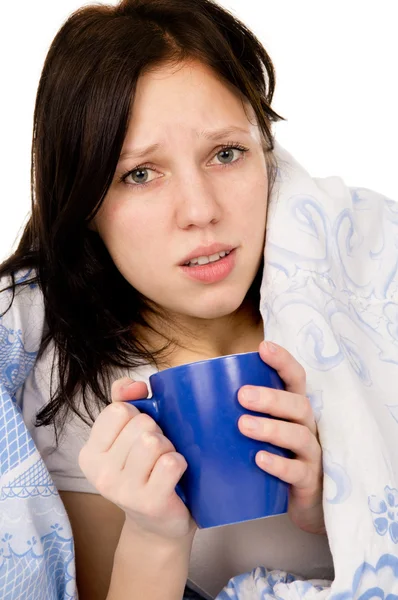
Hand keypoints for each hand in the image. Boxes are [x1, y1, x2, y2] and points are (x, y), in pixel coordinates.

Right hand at [78, 376, 195, 541]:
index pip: (118, 409)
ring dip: (169, 447)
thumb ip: (123, 401)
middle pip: (140, 424)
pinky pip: (171, 462)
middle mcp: (100, 473)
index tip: (140, 433)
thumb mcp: (126, 436)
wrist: (158, 526)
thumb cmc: (145, 472)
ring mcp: (123, 490)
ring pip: (154, 441)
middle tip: (156, 453)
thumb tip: (134, 385)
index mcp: (90, 453)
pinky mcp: (149, 503)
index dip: (137, 414)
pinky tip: (175, 475)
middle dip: (157, 432)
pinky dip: (180, 463)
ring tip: (165, 462)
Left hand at [237, 341, 324, 535]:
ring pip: (299, 434)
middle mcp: (305, 427)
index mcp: (292, 409)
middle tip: (242, 395)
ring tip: (244, 425)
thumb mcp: (254, 431)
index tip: (263, 346)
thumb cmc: (266, 458)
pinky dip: (279, 464)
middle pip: (298, 404)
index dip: (283, 360)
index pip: (295, 378)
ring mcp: (310, 454)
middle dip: (271, 397)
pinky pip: (298, 471)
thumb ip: (227, 412)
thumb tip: (171, 395)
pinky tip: (259, 459)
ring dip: (272, 427)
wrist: (293, 505)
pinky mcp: (309, 482)